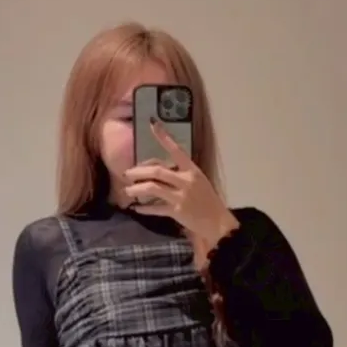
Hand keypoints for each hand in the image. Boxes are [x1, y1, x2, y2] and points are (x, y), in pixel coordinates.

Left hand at [124, 120, 238, 248]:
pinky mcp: (177, 211)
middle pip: (157, 171)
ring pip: (153, 188)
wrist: (218, 222)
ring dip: (137, 188)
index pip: (176, 150)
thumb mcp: (198, 182)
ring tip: (128, 191)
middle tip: (128, 174)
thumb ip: (180, 175)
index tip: (152, 124)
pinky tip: (137, 208)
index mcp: (192, 170)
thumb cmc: (208, 201)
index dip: (164, 137)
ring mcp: (181, 196)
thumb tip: (157, 171)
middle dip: (139, 171)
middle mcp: (186, 180)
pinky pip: (156, 208)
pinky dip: (145, 208)